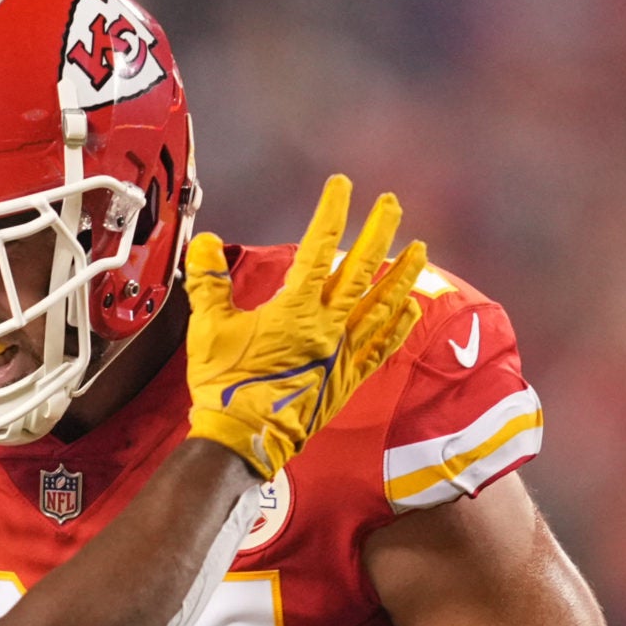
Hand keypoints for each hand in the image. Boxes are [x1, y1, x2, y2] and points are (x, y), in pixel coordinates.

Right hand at [180, 174, 428, 478]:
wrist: (244, 439)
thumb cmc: (225, 386)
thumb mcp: (208, 329)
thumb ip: (209, 283)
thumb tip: (206, 243)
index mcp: (293, 310)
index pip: (317, 249)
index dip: (331, 213)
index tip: (341, 187)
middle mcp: (326, 327)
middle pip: (361, 270)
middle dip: (379, 232)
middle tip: (392, 205)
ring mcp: (341, 352)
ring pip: (381, 305)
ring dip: (401, 275)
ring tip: (419, 249)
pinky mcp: (347, 377)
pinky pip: (381, 346)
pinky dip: (398, 324)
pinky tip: (410, 307)